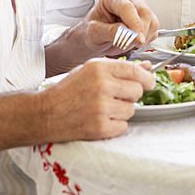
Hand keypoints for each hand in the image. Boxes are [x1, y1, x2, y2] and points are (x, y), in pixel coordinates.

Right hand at [40, 58, 154, 141]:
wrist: (44, 114)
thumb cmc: (67, 91)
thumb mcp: (90, 70)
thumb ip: (119, 68)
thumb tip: (148, 67)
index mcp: (99, 68)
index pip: (135, 71)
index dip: (147, 77)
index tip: (149, 82)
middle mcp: (102, 86)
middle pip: (137, 91)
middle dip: (131, 95)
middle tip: (117, 97)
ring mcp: (101, 108)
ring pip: (131, 110)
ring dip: (123, 111)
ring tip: (104, 109)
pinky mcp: (100, 128)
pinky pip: (123, 126)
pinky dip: (116, 126)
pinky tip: (101, 120)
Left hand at [84, 0, 159, 55]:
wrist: (95, 40)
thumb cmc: (92, 33)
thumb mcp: (94, 34)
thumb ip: (110, 32)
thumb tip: (128, 34)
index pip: (127, 7)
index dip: (134, 23)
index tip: (137, 38)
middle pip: (144, 12)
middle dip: (139, 32)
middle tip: (129, 45)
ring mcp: (139, 7)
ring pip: (152, 21)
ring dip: (143, 37)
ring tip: (126, 43)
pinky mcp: (147, 18)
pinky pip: (154, 29)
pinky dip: (146, 39)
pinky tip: (133, 42)